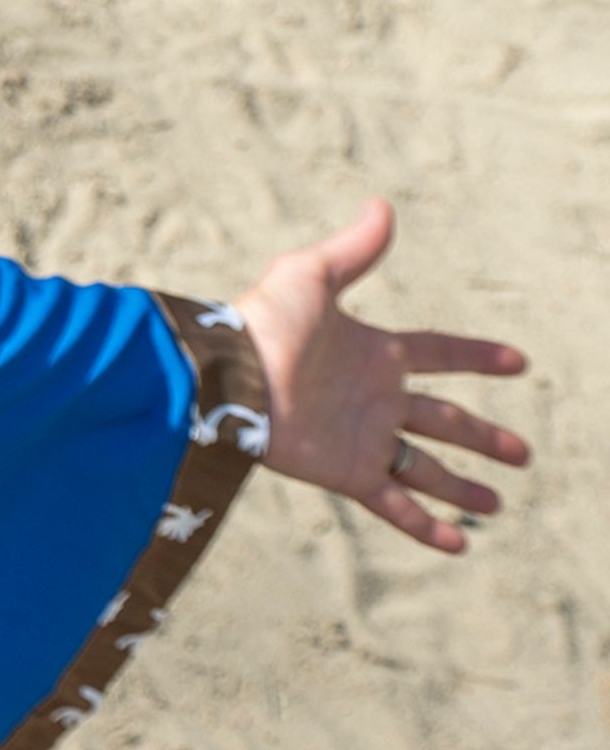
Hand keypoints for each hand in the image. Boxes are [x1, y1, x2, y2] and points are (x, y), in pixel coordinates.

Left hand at [232, 200, 531, 554]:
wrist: (225, 379)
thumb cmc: (263, 324)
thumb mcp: (310, 276)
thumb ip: (352, 249)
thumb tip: (382, 204)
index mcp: (374, 352)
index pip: (438, 353)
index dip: (476, 356)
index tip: (518, 362)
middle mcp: (374, 399)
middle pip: (442, 420)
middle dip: (482, 437)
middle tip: (523, 454)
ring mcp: (362, 439)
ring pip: (425, 468)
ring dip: (461, 486)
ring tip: (497, 503)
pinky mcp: (347, 473)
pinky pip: (396, 504)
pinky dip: (426, 526)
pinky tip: (460, 545)